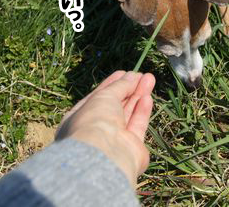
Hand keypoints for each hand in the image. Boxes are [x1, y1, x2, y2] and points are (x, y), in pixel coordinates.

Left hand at [55, 71, 154, 186]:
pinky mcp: (131, 149)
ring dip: (138, 95)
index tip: (125, 72)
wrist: (104, 155)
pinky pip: (137, 125)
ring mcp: (113, 141)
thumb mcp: (103, 96)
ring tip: (150, 78)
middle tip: (142, 75)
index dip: (112, 84)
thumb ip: (119, 86)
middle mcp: (94, 131)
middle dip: (129, 88)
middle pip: (115, 105)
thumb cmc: (94, 121)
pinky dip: (142, 111)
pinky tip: (147, 97)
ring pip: (128, 114)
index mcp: (78, 119)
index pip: (97, 98)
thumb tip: (132, 76)